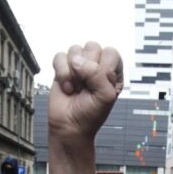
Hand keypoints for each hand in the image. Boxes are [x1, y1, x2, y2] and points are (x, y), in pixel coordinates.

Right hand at [48, 42, 122, 173]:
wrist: (70, 127)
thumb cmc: (91, 115)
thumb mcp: (105, 96)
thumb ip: (97, 74)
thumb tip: (78, 60)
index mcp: (112, 71)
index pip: (111, 53)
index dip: (104, 68)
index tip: (100, 85)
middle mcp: (96, 66)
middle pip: (92, 47)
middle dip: (87, 69)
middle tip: (86, 87)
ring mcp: (79, 66)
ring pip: (75, 49)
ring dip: (73, 72)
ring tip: (76, 87)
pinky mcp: (63, 68)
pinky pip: (60, 57)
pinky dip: (61, 73)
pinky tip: (67, 86)